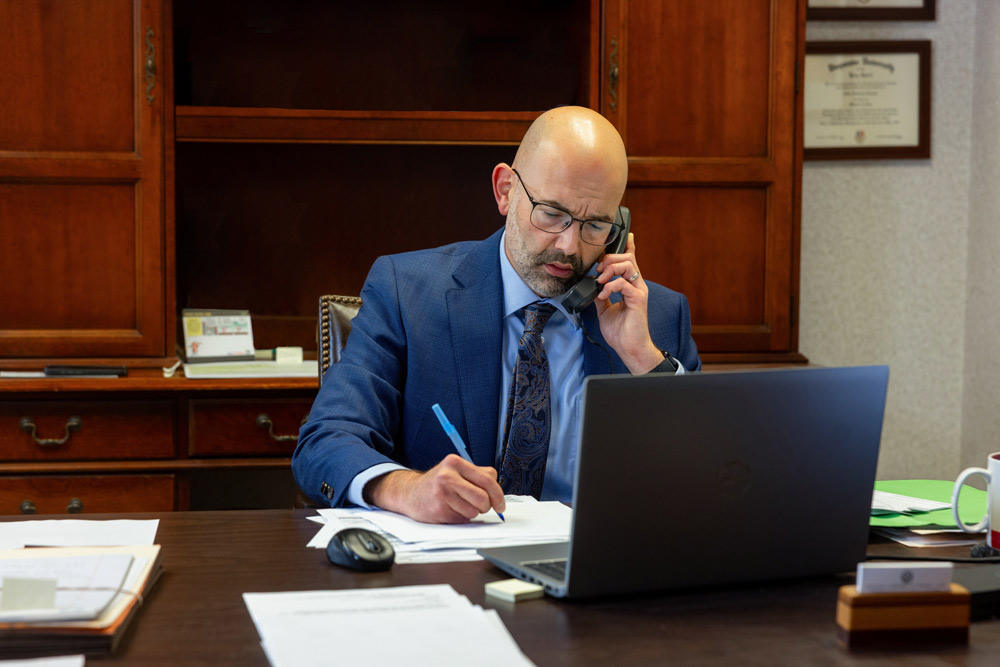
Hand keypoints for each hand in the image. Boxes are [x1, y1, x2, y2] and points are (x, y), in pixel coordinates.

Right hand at [364, 454, 506, 523]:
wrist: (409, 493)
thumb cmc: (438, 484)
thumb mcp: (455, 471)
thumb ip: (477, 477)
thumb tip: (498, 495)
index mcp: (455, 462)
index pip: (488, 478)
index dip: (498, 494)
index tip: (500, 504)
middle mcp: (447, 475)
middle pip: (483, 497)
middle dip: (487, 506)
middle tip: (483, 507)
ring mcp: (441, 493)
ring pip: (474, 511)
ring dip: (471, 513)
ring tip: (459, 505)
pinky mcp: (438, 510)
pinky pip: (462, 519)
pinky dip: (461, 518)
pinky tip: (450, 510)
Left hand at [593, 233, 663, 373]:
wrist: (629, 348)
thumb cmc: (621, 331)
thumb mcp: (605, 309)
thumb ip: (602, 294)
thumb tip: (593, 284)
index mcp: (630, 285)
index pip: (631, 259)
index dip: (627, 245)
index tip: (622, 236)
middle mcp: (637, 285)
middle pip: (627, 257)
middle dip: (609, 259)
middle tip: (598, 271)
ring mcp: (639, 291)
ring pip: (628, 265)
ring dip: (610, 269)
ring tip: (600, 281)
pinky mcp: (638, 299)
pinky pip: (623, 283)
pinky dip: (610, 286)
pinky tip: (603, 295)